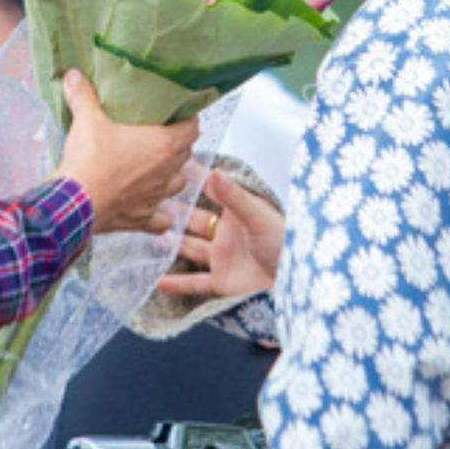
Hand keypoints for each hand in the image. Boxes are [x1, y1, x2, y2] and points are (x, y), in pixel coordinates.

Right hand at [55, 71, 197, 234]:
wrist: (75, 203)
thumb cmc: (90, 160)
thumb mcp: (87, 120)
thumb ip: (83, 95)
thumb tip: (74, 75)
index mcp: (163, 145)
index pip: (192, 128)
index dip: (189, 119)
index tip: (181, 113)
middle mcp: (166, 173)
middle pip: (185, 155)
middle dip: (178, 145)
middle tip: (162, 136)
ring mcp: (155, 198)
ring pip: (177, 185)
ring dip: (171, 177)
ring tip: (158, 169)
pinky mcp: (141, 218)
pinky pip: (160, 221)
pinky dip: (159, 216)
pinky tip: (152, 210)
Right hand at [157, 167, 282, 298]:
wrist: (299, 281)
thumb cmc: (287, 242)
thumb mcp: (259, 215)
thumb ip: (234, 196)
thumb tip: (213, 172)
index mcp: (237, 213)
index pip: (210, 191)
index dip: (193, 179)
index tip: (172, 165)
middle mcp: (226, 233)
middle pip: (194, 220)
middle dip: (175, 210)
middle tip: (150, 199)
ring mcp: (222, 258)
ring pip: (190, 248)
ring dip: (172, 242)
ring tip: (150, 232)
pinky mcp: (222, 281)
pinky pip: (196, 282)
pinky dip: (178, 283)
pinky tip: (159, 280)